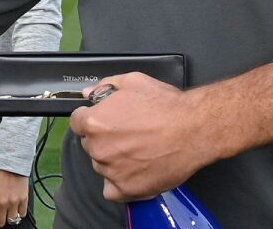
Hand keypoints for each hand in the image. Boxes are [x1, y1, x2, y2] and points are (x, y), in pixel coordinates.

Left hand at [0, 166, 28, 227]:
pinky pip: (22, 214)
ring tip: (6, 209)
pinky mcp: (23, 199)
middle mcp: (1, 203)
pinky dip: (18, 212)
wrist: (10, 160)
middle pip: (0, 223)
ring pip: (11, 220)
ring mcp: (13, 202)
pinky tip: (15, 206)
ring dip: (8, 217)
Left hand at [68, 72, 212, 201]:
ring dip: (113, 160)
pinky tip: (132, 172)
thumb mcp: (133, 81)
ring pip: (102, 165)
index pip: (77, 122)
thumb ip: (105, 86)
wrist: (194, 128)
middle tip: (128, 133)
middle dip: (104, 138)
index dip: (92, 118)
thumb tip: (90, 93)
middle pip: (90, 144)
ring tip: (138, 150)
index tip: (105, 120)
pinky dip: (119, 184)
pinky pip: (111, 191)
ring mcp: (111, 171)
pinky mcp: (127, 189)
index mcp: (94, 122)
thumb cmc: (166, 105)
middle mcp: (99, 148)